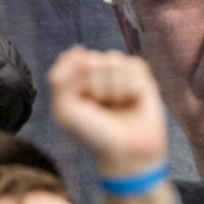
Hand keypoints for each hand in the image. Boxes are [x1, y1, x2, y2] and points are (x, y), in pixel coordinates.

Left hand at [49, 47, 166, 176]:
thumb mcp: (65, 109)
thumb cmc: (93, 132)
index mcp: (77, 77)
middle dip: (95, 86)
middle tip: (100, 107)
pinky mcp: (142, 76)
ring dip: (114, 88)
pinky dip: (132, 86)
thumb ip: (61, 77)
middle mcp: (99, 71)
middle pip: (93, 60)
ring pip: (114, 61)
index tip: (79, 100)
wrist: (127, 150)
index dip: (76, 79)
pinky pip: (134, 67)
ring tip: (117, 105)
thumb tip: (82, 52)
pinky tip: (133, 100)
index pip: (74, 58)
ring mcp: (121, 72)